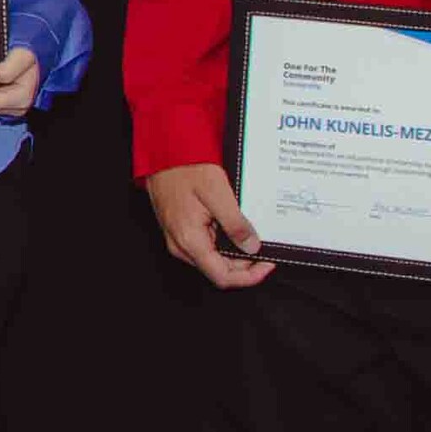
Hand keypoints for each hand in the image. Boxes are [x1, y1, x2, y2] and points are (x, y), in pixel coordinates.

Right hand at [143, 163, 270, 289]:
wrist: (163, 155)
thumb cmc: (185, 168)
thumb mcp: (217, 192)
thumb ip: (235, 224)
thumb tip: (252, 247)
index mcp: (189, 240)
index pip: (222, 276)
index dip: (249, 276)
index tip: (267, 265)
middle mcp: (181, 245)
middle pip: (219, 270)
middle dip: (245, 265)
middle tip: (265, 248)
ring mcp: (179, 239)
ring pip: (213, 260)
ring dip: (235, 254)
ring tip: (251, 236)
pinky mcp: (181, 231)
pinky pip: (206, 247)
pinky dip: (224, 244)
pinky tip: (235, 229)